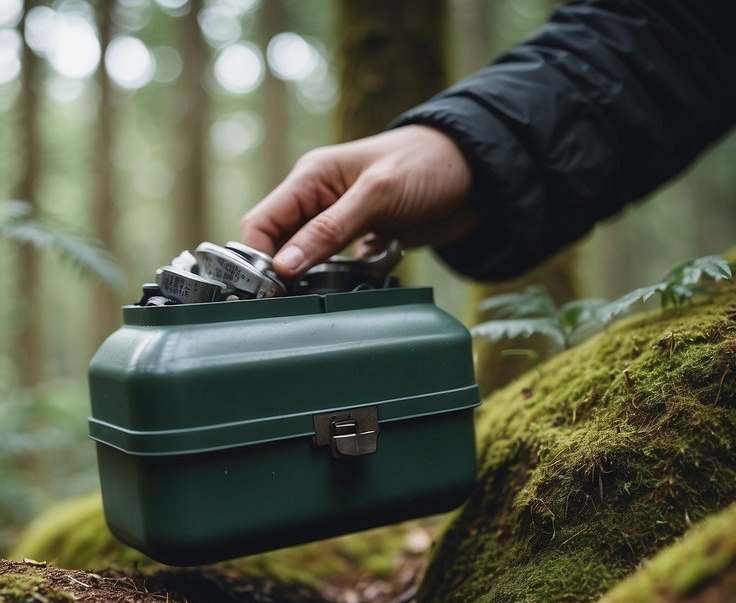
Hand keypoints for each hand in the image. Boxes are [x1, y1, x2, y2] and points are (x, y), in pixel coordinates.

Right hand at [239, 125, 476, 277]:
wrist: (479, 172)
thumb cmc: (426, 164)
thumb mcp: (375, 194)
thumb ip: (328, 231)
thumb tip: (283, 267)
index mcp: (310, 179)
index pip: (261, 223)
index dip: (256, 258)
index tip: (265, 291)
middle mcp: (319, 200)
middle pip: (279, 246)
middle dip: (280, 275)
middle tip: (288, 305)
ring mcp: (341, 222)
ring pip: (306, 260)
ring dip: (310, 281)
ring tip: (319, 299)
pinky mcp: (363, 239)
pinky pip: (337, 268)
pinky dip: (340, 282)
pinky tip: (349, 290)